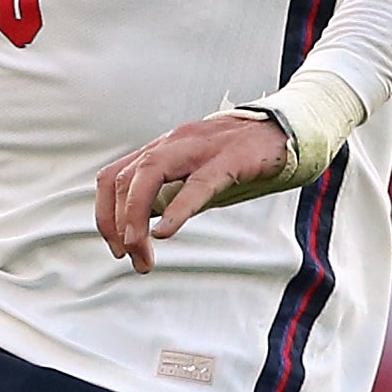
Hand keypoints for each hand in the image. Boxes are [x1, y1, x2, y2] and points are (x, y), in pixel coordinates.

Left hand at [96, 113, 295, 272]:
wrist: (286, 133)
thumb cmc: (239, 161)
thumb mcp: (194, 180)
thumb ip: (167, 198)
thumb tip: (141, 231)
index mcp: (161, 149)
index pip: (112, 178)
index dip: (106, 215)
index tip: (118, 248)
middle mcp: (172, 144)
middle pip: (123, 180)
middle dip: (119, 225)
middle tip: (132, 258)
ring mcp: (199, 148)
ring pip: (149, 174)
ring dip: (135, 217)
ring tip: (140, 250)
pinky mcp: (229, 158)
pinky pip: (198, 183)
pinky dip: (177, 209)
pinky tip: (167, 232)